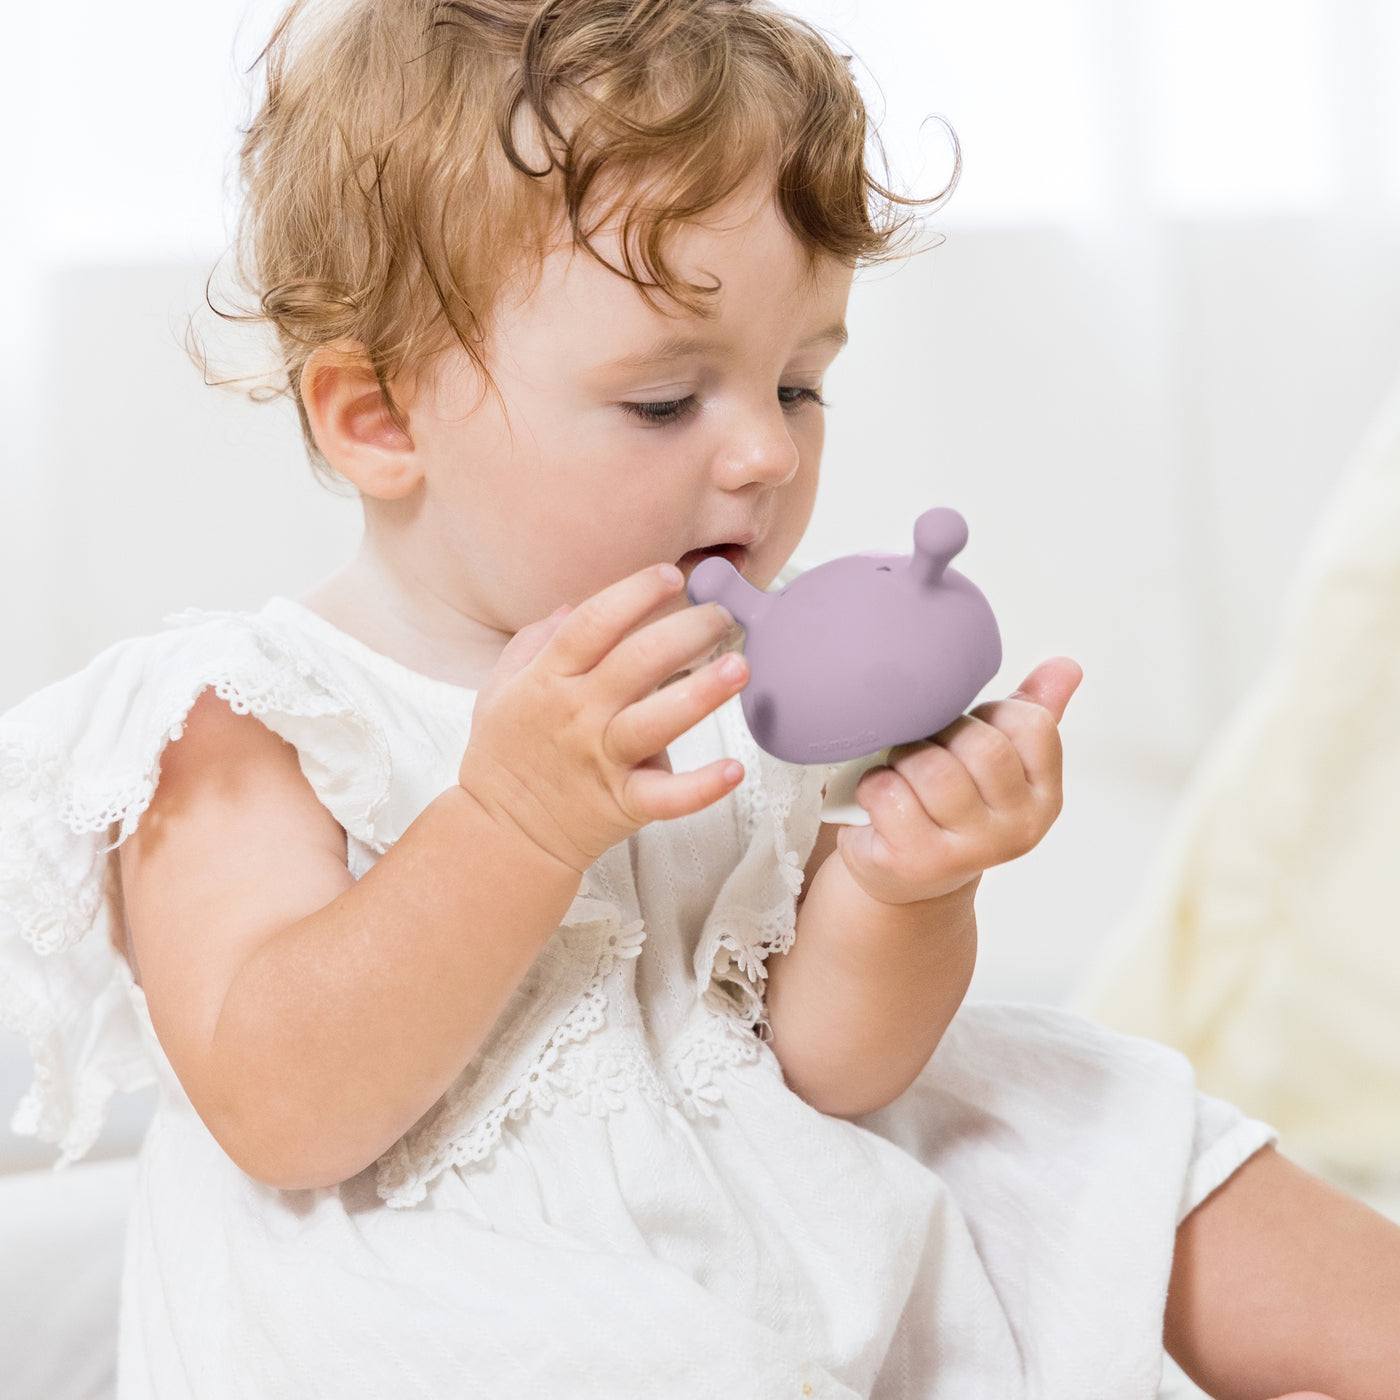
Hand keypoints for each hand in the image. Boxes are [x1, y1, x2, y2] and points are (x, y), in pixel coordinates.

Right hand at [457, 563, 747, 873]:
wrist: (502, 834)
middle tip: (723, 617)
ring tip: (739, 667)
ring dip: (701, 693)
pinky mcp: (624, 805)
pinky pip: (666, 797)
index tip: (670, 575)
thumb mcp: (500, 688)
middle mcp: (577, 715)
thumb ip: (534, 642)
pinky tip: (733, 769)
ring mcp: (602, 760)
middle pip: (636, 662)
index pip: (593, 624)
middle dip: (686, 631)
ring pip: (656, 721)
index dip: (633, 595)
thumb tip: (572, 606)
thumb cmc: (506, 755)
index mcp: (548, 679)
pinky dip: (701, 787)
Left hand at [835, 657, 1082, 905]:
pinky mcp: (919, 860)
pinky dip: (874, 783)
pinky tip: (880, 795)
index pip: (1031, 724)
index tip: (971, 729)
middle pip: (982, 747)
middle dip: (943, 733)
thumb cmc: (951, 807)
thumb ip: (1032, 712)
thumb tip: (1066, 666)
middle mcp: (1017, 828)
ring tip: (901, 769)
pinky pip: (890, 795)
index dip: (990, 713)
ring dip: (905, 757)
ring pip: (935, 770)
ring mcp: (970, 850)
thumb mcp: (999, 762)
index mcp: (1044, 796)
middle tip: (926, 745)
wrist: (909, 878)